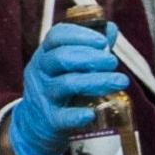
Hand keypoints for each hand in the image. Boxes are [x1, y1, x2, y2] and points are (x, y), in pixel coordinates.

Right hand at [5, 22, 128, 154]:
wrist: (33, 125)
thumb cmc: (57, 87)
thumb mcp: (66, 66)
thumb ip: (88, 47)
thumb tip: (111, 29)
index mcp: (44, 55)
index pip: (56, 36)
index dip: (80, 35)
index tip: (102, 41)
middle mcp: (40, 73)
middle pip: (61, 58)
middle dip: (91, 57)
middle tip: (113, 62)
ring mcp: (43, 96)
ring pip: (66, 84)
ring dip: (96, 81)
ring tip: (120, 81)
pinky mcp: (49, 120)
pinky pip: (62, 116)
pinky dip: (77, 115)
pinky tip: (92, 113)